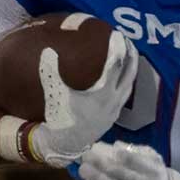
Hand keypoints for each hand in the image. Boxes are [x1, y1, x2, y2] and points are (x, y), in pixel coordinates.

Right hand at [28, 33, 137, 166]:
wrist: (64, 144)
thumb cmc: (60, 116)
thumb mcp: (54, 91)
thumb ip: (51, 70)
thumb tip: (48, 50)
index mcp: (103, 92)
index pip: (116, 64)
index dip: (118, 48)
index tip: (118, 36)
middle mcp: (114, 100)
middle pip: (129, 73)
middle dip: (131, 57)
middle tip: (129, 42)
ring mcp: (115, 110)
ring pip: (129, 86)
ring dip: (130, 71)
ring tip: (129, 59)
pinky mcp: (113, 118)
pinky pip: (124, 96)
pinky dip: (125, 84)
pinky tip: (120, 81)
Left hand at [79, 142, 179, 179]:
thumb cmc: (156, 173)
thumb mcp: (153, 158)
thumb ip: (136, 151)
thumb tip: (115, 146)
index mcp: (154, 170)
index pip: (136, 161)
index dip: (118, 155)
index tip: (101, 147)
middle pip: (121, 175)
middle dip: (101, 164)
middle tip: (86, 156)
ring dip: (96, 178)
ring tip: (83, 169)